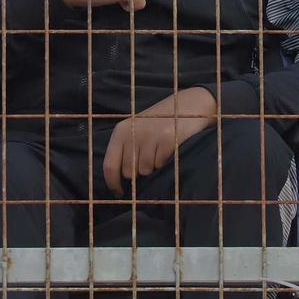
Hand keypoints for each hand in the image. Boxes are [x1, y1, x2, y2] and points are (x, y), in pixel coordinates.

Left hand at [102, 86, 218, 196]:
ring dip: (152, 168)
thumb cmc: (159, 122)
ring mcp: (151, 136)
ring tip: (159, 152)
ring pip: (145, 171)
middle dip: (138, 174)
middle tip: (149, 160)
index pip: (110, 165)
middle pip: (128, 172)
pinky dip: (164, 163)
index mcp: (121, 131)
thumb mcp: (136, 131)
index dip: (113, 184)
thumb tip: (119, 181)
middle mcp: (133, 133)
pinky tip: (169, 150)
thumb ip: (125, 151)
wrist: (188, 105)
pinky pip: (160, 165)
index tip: (120, 193)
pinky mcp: (168, 140)